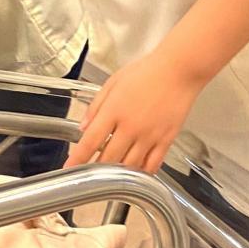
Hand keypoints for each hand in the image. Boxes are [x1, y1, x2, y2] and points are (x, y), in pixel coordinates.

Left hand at [64, 50, 204, 173]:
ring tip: (110, 177)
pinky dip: (143, 172)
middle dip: (96, 169)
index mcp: (114, 111)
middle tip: (88, 175)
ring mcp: (149, 136)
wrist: (179, 69)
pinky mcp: (166, 140)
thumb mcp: (113, 82)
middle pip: (109, 158)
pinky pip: (153, 164)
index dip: (78, 158)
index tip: (69, 168)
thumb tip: (83, 128)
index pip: (90, 141)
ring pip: (130, 166)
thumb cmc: (146, 71)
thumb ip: (96, 106)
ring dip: (118, 174)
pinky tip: (136, 173)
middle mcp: (130, 127)